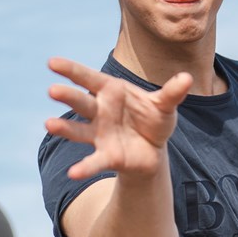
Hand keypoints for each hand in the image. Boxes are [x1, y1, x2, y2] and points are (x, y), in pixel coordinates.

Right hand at [45, 57, 191, 180]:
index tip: (52, 63)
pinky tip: (73, 173)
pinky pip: (94, 161)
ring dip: (64, 128)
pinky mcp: (106, 155)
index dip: (71, 70)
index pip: (88, 78)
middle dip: (68, 96)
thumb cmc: (153, 119)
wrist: (153, 149)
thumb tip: (188, 79)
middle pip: (81, 102)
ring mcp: (100, 133)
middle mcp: (100, 111)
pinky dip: (84, 167)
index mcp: (111, 91)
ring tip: (49, 124)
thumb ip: (173, 93)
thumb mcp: (165, 105)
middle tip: (52, 90)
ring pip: (79, 129)